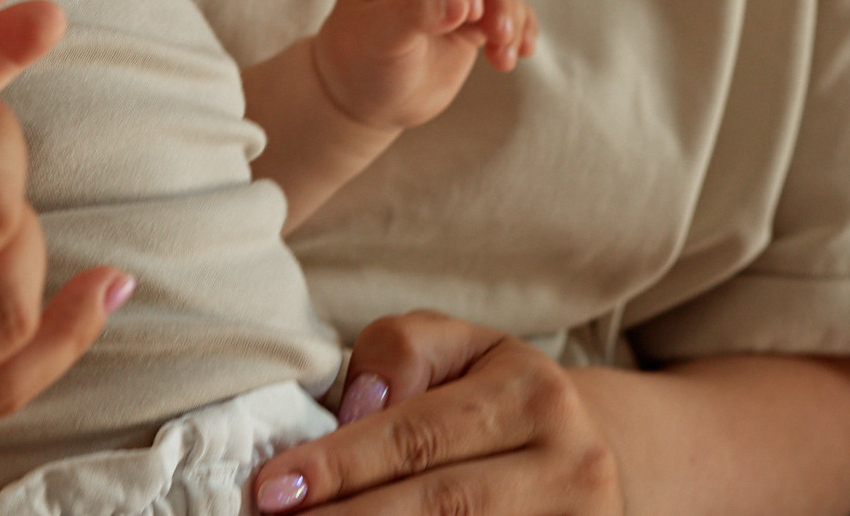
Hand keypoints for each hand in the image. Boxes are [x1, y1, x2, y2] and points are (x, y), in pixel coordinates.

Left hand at [251, 312, 621, 514]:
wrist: (578, 456)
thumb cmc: (493, 397)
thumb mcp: (457, 349)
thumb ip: (402, 352)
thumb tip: (362, 406)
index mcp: (536, 394)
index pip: (420, 435)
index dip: (340, 465)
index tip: (271, 488)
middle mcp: (572, 463)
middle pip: (442, 505)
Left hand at [313, 0, 537, 129]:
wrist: (365, 102)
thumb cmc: (359, 65)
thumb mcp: (376, 37)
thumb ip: (412, 13)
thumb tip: (462, 3)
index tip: (473, 10)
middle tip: (500, 34)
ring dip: (511, 16)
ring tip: (505, 54)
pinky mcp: (470, 20)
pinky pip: (506, 12)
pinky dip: (520, 29)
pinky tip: (522, 52)